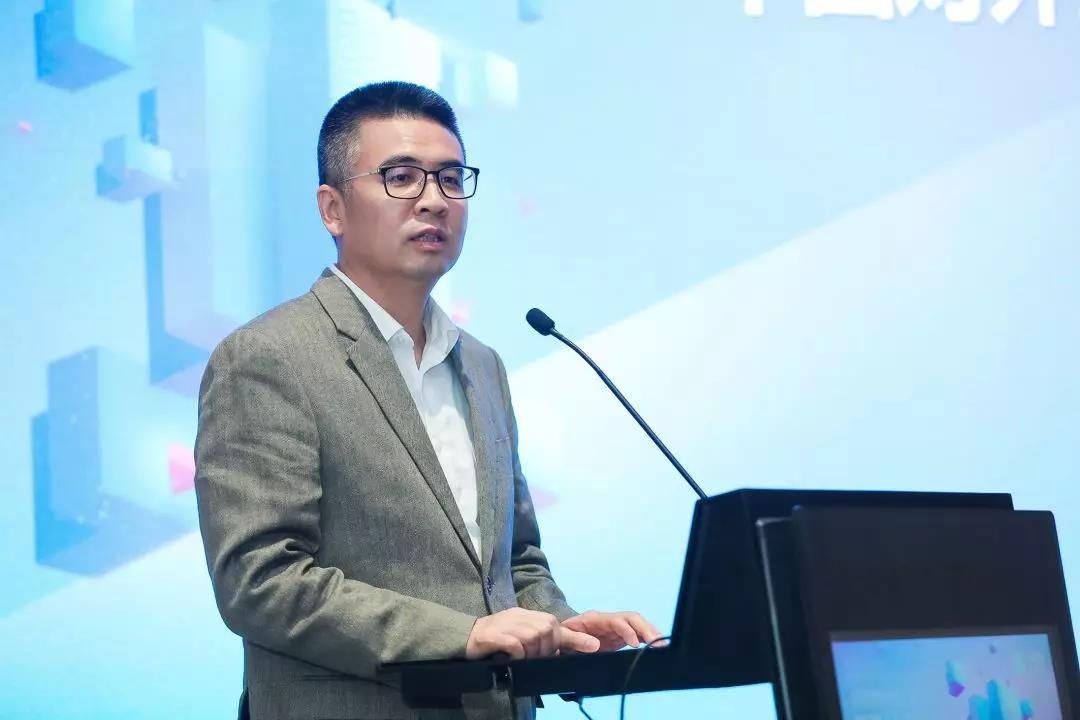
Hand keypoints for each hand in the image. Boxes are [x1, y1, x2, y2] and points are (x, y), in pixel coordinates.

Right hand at [466, 607, 600, 659]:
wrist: (465, 636)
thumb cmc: (495, 639)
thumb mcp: (520, 634)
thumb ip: (538, 638)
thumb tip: (559, 651)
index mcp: (528, 616)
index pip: (557, 625)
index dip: (576, 637)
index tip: (594, 646)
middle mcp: (520, 616)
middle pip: (548, 631)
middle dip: (547, 649)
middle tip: (534, 658)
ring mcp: (508, 624)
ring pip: (534, 638)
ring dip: (532, 653)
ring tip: (521, 658)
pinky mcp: (496, 635)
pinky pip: (516, 646)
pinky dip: (518, 654)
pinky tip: (511, 657)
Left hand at [560, 610, 664, 652]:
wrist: (558, 639)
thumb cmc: (561, 639)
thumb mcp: (564, 639)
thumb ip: (577, 641)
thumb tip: (596, 645)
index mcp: (594, 619)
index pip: (615, 620)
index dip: (626, 630)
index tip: (635, 644)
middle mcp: (607, 620)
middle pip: (631, 618)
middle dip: (646, 629)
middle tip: (658, 643)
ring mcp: (614, 627)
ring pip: (637, 624)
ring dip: (650, 633)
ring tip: (663, 645)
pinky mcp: (619, 636)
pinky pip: (636, 634)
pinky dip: (647, 639)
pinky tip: (657, 646)